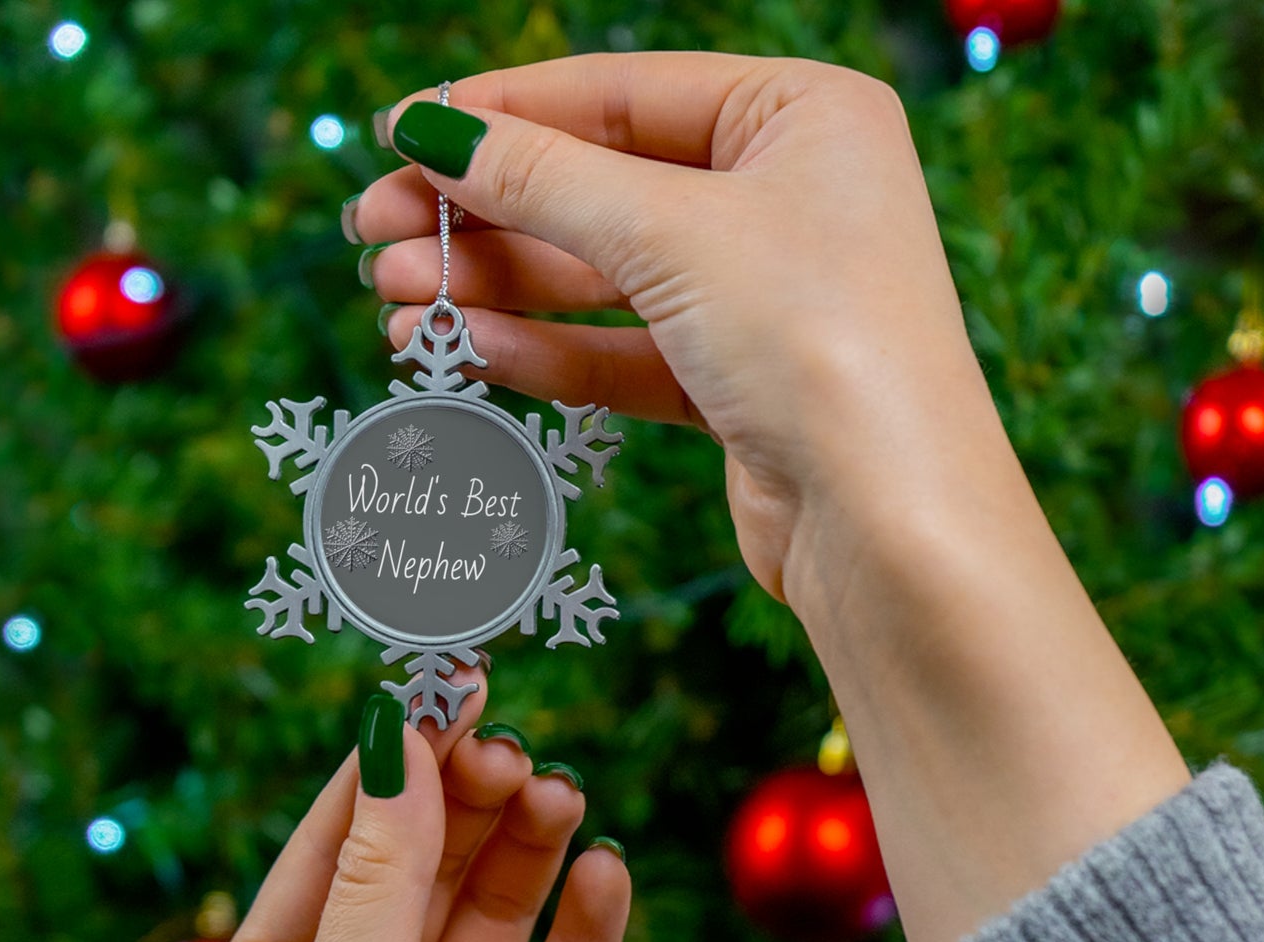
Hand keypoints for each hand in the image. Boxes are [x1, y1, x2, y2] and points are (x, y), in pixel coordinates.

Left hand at [201, 678, 629, 941]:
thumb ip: (379, 878)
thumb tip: (397, 736)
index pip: (343, 835)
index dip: (396, 755)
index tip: (448, 679)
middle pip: (428, 861)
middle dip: (469, 799)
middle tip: (514, 751)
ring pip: (499, 909)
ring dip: (530, 849)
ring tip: (560, 797)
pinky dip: (588, 928)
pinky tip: (606, 876)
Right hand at [354, 53, 1000, 604]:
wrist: (889, 526)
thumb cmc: (816, 343)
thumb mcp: (670, 233)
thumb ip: (543, 179)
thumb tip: (431, 130)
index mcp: (802, 116)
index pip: (621, 94)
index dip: (502, 113)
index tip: (398, 133)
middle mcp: (788, 198)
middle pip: (602, 189)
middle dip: (485, 216)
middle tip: (374, 236)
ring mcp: (764, 298)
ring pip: (605, 280)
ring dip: (499, 290)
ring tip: (396, 304)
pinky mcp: (740, 388)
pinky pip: (626, 354)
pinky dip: (549, 352)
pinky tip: (468, 352)